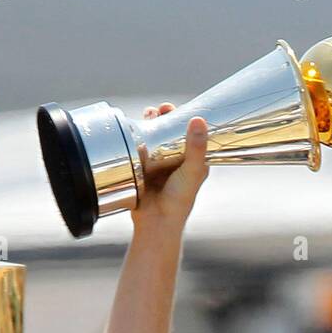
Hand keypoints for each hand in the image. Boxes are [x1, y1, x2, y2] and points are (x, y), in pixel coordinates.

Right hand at [133, 108, 209, 231]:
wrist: (155, 223)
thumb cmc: (178, 202)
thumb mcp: (191, 172)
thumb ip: (196, 148)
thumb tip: (198, 120)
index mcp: (193, 160)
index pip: (189, 132)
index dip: (183, 117)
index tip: (174, 109)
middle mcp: (177, 161)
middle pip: (170, 132)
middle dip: (163, 119)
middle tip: (158, 111)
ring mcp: (159, 165)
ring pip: (154, 139)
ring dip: (149, 126)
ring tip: (147, 116)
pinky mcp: (144, 170)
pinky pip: (140, 150)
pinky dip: (136, 139)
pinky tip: (133, 131)